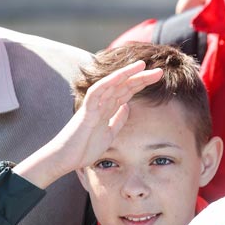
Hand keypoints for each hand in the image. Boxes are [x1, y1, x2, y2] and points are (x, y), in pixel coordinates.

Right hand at [13, 61, 162, 188]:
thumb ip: (118, 120)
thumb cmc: (84, 148)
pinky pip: (97, 93)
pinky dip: (108, 83)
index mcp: (107, 109)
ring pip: (111, 85)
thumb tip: (127, 107)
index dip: (141, 83)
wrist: (65, 159)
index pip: (126, 92)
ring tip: (142, 65)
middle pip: (123, 86)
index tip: (156, 77)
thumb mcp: (109, 134)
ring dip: (126, 74)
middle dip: (140, 77)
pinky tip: (121, 75)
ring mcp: (93, 106)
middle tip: (160, 71)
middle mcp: (101, 104)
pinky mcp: (86, 112)